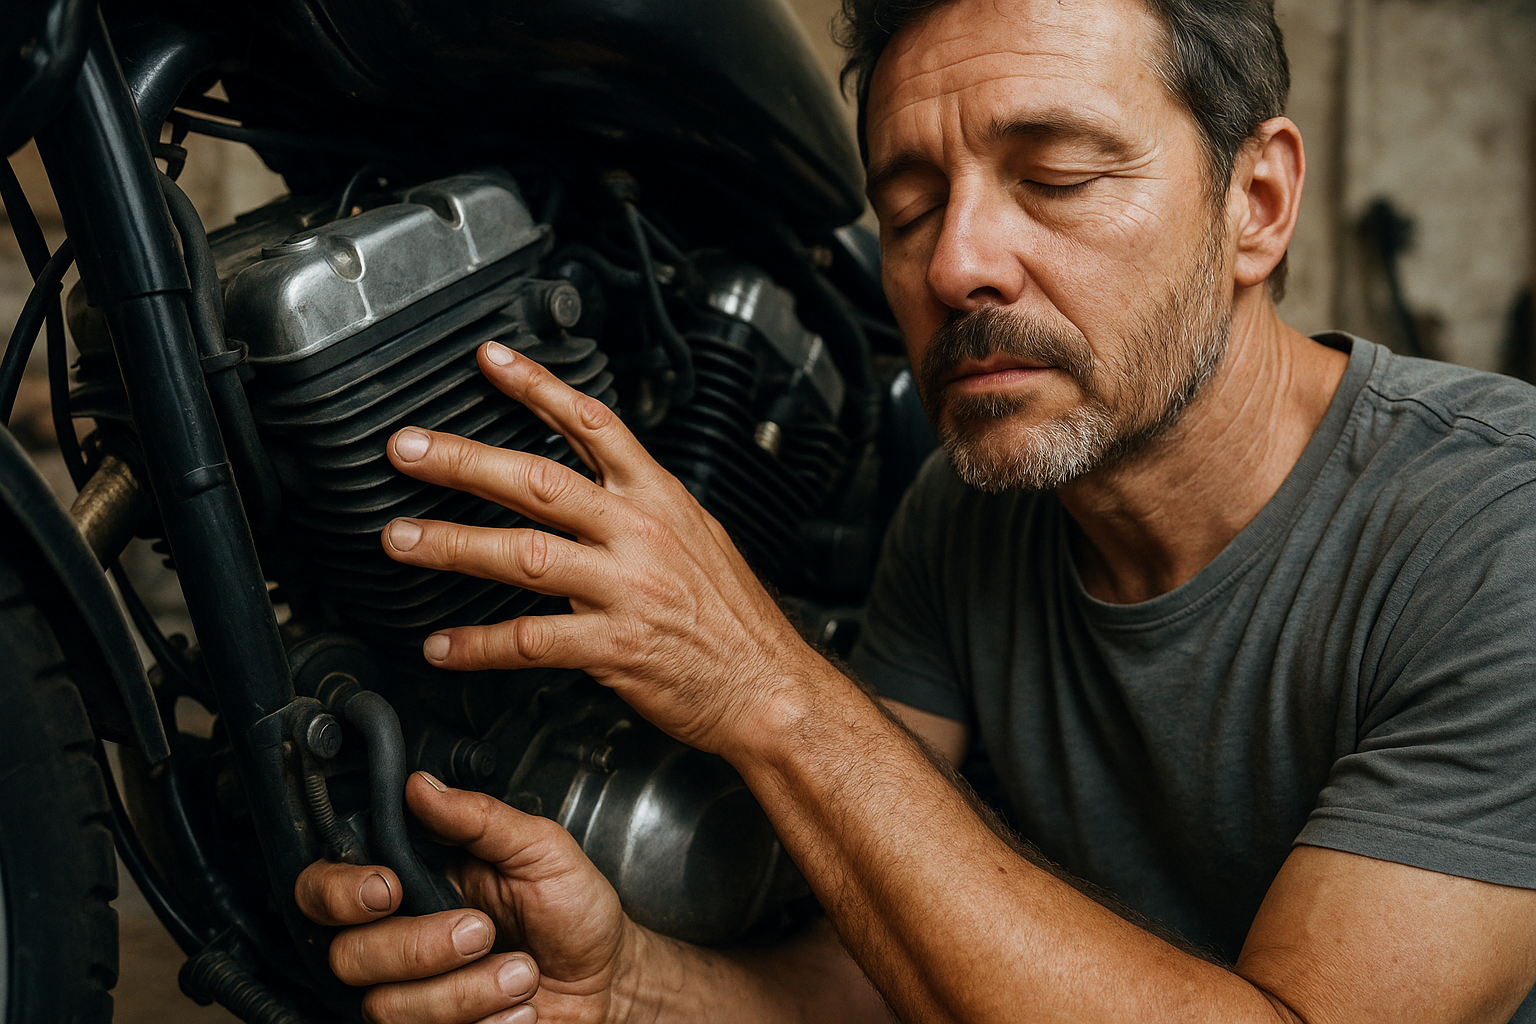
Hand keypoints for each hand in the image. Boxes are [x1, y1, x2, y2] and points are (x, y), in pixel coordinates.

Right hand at [295, 772, 635, 1023]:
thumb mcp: (540, 849)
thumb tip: (421, 786)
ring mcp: (416, 996)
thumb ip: (480, 818)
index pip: (326, 890)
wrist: (611, 978)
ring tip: (522, 974)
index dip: (339, 892)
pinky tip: (520, 1010)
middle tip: (484, 931)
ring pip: (388, 1008)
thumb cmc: (575, 909)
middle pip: (348, 956)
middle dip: (421, 947)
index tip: (387, 889)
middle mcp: (401, 941)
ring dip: (467, 992)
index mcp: (413, 884)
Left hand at [378, 339, 831, 756]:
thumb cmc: (732, 620)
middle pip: (539, 481)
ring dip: (452, 545)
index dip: (538, 387)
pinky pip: (533, 640)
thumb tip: (592, 469)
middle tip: (407, 450)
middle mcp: (640, 534)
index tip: (491, 361)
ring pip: (525, 555)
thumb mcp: (697, 536)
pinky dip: (480, 645)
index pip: (593, 424)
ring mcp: (627, 588)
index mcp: (659, 500)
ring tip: (401, 540)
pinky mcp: (617, 647)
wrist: (769, 688)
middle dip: (463, 461)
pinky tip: (444, 647)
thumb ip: (640, 502)